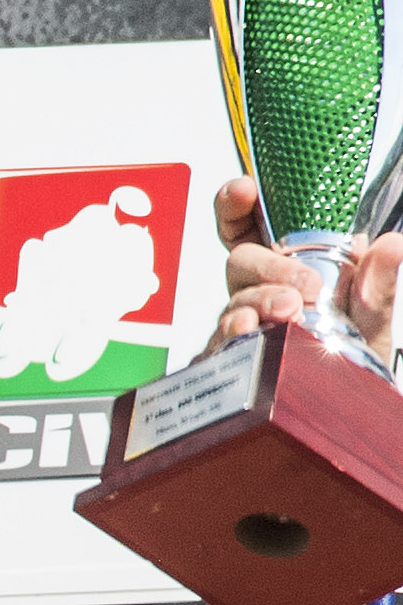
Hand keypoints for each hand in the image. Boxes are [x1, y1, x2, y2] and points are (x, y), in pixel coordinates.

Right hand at [207, 176, 402, 363]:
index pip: (249, 227)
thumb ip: (377, 286)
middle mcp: (257, 293)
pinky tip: (247, 335)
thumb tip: (391, 246)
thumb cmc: (349, 361)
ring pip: (234, 302)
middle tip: (303, 287)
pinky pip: (218, 347)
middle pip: (241, 262)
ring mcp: (243, 328)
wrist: (345, 413)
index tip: (243, 190)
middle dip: (268, 266)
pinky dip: (230, 338)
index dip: (237, 204)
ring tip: (286, 313)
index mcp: (284, 270)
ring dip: (258, 303)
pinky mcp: (229, 364)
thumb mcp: (371, 320)